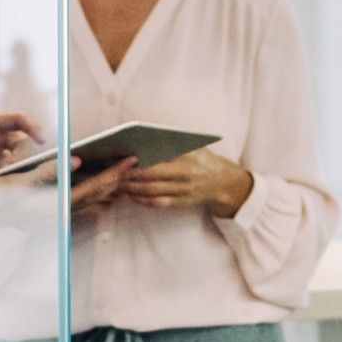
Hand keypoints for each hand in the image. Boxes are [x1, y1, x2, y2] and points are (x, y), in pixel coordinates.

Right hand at [0, 155, 135, 233]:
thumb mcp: (18, 181)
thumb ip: (47, 171)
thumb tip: (75, 160)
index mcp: (54, 206)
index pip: (93, 189)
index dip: (114, 174)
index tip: (130, 161)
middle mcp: (58, 215)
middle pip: (96, 195)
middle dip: (117, 179)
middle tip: (135, 161)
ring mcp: (54, 216)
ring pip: (89, 200)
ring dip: (107, 186)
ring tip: (122, 169)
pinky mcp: (48, 214)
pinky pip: (78, 202)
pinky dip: (92, 191)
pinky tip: (96, 181)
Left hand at [119, 149, 252, 216]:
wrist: (224, 183)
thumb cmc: (204, 160)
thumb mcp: (194, 146)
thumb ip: (173, 142)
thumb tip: (146, 137)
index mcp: (188, 156)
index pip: (159, 157)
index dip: (141, 159)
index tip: (125, 157)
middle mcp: (186, 174)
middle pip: (152, 176)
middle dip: (132, 175)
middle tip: (118, 172)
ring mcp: (184, 190)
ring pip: (152, 192)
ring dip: (133, 189)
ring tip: (120, 184)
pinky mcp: (181, 203)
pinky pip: (158, 203)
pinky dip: (142, 200)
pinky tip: (132, 195)